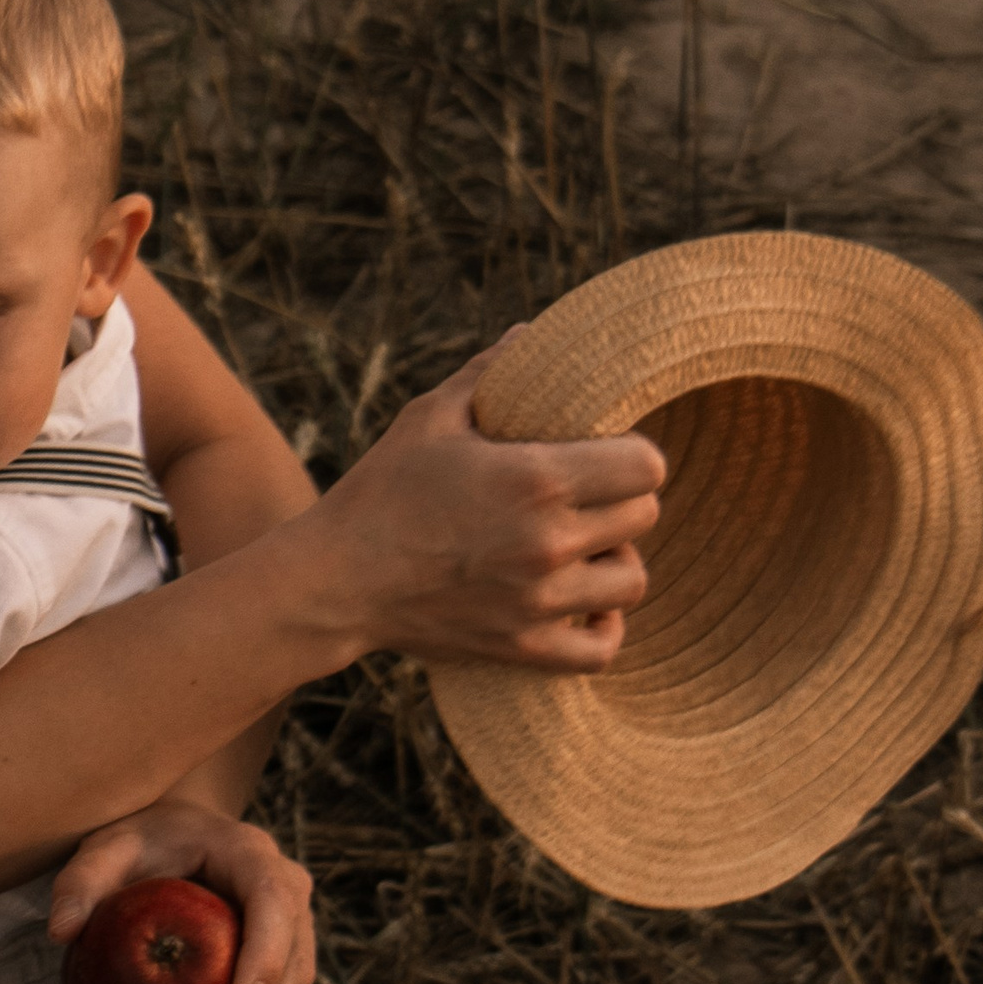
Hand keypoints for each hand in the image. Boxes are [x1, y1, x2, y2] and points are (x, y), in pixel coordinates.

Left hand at [47, 800, 315, 983]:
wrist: (174, 837)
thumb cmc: (140, 841)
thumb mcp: (106, 848)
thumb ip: (81, 880)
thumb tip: (60, 930)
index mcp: (251, 855)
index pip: (275, 903)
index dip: (268, 955)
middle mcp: (285, 892)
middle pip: (296, 966)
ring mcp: (287, 931)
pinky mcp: (274, 962)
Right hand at [302, 329, 664, 669]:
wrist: (335, 581)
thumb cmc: (381, 490)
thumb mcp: (429, 417)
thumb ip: (490, 373)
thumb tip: (532, 334)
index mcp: (536, 479)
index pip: (647, 466)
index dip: (635, 453)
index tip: (607, 453)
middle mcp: (548, 543)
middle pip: (645, 517)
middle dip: (624, 500)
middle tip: (590, 495)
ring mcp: (539, 602)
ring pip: (632, 581)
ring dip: (616, 559)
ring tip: (585, 547)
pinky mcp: (522, 646)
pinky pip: (601, 649)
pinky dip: (603, 627)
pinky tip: (584, 604)